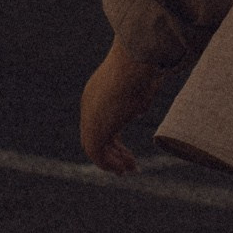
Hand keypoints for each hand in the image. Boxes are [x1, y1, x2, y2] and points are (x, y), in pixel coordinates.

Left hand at [79, 40, 163, 174]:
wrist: (133, 63)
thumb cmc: (143, 67)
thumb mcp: (142, 83)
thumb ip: (138, 98)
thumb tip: (140, 110)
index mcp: (98, 92)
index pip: (102, 120)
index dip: (114, 136)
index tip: (129, 146)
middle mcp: (89, 106)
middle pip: (96, 136)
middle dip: (112, 152)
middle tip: (128, 164)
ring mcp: (90, 118)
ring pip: (94, 148)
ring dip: (112, 162)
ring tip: (130, 170)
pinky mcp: (95, 129)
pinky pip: (97, 154)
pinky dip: (110, 164)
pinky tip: (125, 168)